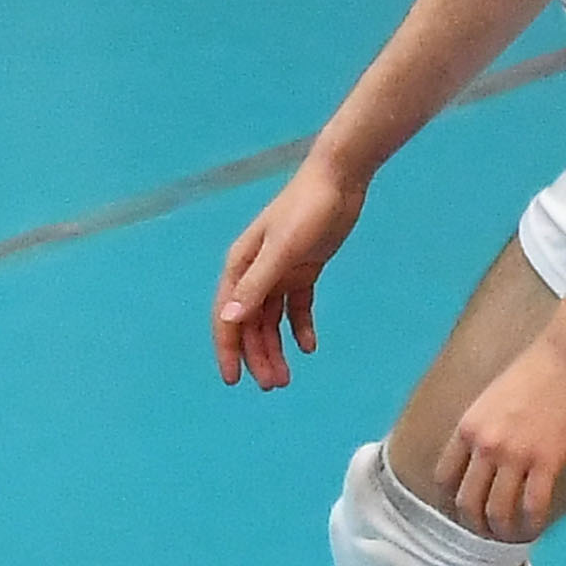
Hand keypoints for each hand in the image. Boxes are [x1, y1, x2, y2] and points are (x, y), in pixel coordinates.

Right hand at [213, 153, 366, 390]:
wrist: (338, 180)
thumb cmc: (306, 210)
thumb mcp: (282, 250)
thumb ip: (256, 286)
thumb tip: (229, 319)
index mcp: (241, 265)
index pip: (228, 315)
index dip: (227, 348)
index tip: (233, 380)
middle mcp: (255, 271)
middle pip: (250, 323)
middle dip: (257, 355)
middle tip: (274, 385)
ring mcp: (279, 271)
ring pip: (271, 320)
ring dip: (276, 347)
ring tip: (287, 376)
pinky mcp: (303, 270)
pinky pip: (296, 307)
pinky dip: (300, 327)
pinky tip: (310, 346)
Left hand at [436, 324, 565, 542]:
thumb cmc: (535, 369)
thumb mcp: (492, 398)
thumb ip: (483, 428)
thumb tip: (483, 456)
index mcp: (467, 426)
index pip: (444, 475)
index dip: (451, 499)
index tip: (463, 509)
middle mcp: (484, 444)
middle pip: (466, 499)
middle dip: (474, 522)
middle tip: (486, 532)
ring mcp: (514, 454)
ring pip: (497, 509)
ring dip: (501, 530)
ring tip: (510, 536)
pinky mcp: (546, 460)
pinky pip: (533, 504)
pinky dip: (532, 523)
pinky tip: (536, 528)